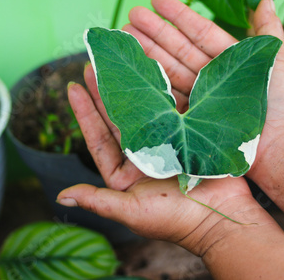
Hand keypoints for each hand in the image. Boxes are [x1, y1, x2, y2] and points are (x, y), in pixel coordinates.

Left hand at [57, 64, 267, 255]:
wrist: (222, 219)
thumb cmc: (175, 220)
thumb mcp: (132, 212)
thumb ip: (98, 201)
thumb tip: (61, 196)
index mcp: (126, 173)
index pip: (99, 139)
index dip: (85, 113)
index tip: (72, 87)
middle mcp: (143, 156)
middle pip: (119, 119)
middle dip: (105, 92)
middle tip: (93, 64)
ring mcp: (166, 144)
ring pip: (144, 110)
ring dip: (132, 88)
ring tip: (119, 63)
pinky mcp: (188, 136)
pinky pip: (171, 110)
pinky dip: (163, 92)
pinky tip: (153, 71)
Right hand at [123, 0, 283, 182]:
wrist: (282, 147)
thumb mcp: (278, 59)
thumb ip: (268, 30)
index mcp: (230, 59)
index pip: (199, 32)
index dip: (178, 15)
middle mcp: (212, 77)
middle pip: (178, 49)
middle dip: (154, 32)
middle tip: (129, 17)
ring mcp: (201, 98)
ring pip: (169, 71)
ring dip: (147, 53)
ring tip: (124, 36)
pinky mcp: (193, 120)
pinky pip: (170, 99)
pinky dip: (153, 85)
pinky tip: (135, 71)